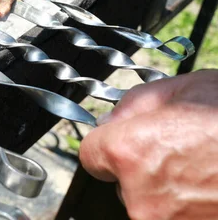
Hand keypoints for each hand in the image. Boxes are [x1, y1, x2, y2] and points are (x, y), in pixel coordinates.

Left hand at [79, 70, 217, 219]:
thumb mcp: (184, 89)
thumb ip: (133, 105)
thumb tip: (110, 122)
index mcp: (131, 152)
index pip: (91, 155)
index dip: (109, 145)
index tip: (124, 142)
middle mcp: (142, 198)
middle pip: (121, 182)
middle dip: (142, 166)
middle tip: (181, 151)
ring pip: (150, 204)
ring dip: (168, 190)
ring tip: (205, 169)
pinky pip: (175, 216)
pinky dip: (189, 206)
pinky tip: (211, 186)